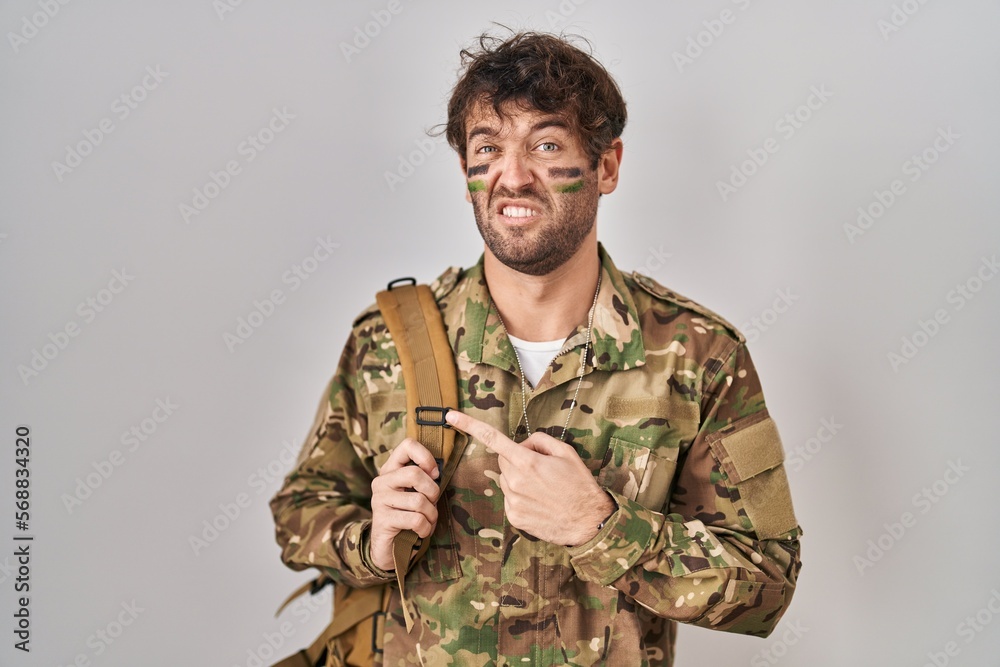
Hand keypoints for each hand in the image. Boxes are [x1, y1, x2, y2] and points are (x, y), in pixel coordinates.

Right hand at [369, 438, 440, 571]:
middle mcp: (382, 481)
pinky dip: (425, 528)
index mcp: (391, 469)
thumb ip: (424, 479)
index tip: (434, 473)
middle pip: (415, 474)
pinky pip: (415, 520)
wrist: (389, 548)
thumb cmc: (409, 516)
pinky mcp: (382, 520)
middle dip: (432, 492)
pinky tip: (422, 531)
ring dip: (431, 515)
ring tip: (428, 521)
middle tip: (432, 503)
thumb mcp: (416, 493)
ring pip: (418, 501)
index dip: (426, 456)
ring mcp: (379, 500)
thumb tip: (437, 471)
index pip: (408, 445)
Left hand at [445, 409, 614, 546]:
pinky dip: (521, 497)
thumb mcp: (565, 452)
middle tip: (541, 469)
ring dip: (519, 479)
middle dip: (517, 459)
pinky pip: (510, 498)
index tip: (450, 416)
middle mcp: (515, 481)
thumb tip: (522, 445)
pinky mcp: (513, 517)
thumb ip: (539, 441)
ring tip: (544, 489)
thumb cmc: (579, 485)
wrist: (588, 521)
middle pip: (504, 460)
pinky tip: (540, 503)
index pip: (493, 439)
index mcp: (527, 462)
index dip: (469, 425)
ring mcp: (512, 501)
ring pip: (506, 480)